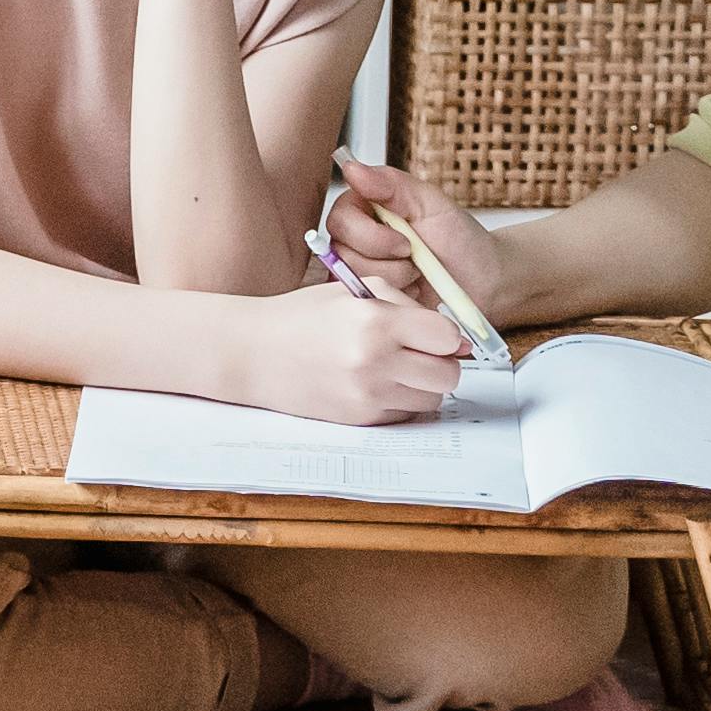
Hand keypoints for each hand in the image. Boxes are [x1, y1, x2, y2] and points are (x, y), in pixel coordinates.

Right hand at [228, 277, 468, 425]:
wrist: (254, 353)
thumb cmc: (303, 316)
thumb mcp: (355, 291)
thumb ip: (408, 307)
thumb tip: (456, 339)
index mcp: (375, 322)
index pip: (447, 338)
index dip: (447, 336)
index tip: (436, 335)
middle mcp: (374, 362)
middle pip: (448, 375)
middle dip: (442, 364)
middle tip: (421, 354)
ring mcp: (367, 395)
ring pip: (432, 400)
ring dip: (423, 386)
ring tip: (395, 369)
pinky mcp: (360, 419)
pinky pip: (405, 415)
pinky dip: (400, 401)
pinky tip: (375, 384)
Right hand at [324, 155, 517, 330]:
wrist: (483, 281)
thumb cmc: (459, 238)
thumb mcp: (430, 203)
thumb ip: (391, 184)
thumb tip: (352, 168)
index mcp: (365, 209)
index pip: (340, 219)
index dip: (370, 236)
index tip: (406, 242)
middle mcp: (356, 240)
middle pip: (342, 252)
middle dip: (386, 261)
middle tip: (415, 258)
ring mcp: (361, 272)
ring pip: (354, 280)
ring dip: (393, 280)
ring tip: (416, 275)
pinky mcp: (371, 300)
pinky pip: (365, 303)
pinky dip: (393, 299)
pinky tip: (411, 293)